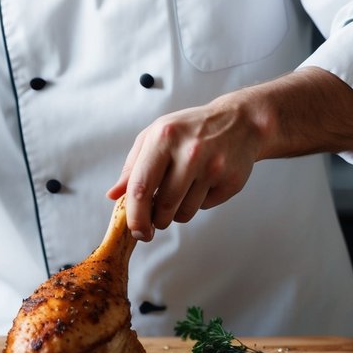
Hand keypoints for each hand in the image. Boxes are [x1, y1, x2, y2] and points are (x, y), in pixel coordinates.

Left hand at [106, 94, 262, 241]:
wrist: (239, 122)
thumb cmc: (191, 129)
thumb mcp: (156, 135)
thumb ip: (132, 165)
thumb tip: (114, 195)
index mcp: (163, 137)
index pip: (141, 188)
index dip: (135, 216)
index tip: (135, 230)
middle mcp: (189, 151)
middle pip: (163, 206)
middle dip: (156, 220)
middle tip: (157, 216)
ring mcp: (212, 167)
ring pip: (184, 213)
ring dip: (177, 212)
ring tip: (182, 190)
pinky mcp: (231, 181)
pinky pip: (204, 208)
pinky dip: (199, 203)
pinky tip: (203, 183)